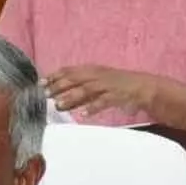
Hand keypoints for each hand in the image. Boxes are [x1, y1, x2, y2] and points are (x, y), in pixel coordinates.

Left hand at [42, 65, 157, 116]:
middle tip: (46, 94)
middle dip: (59, 86)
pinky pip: (103, 101)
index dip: (54, 76)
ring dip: (71, 97)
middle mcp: (98, 75)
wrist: (144, 87)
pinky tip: (83, 114)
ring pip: (86, 90)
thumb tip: (57, 100)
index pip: (70, 71)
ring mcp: (108, 85)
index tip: (41, 83)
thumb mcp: (96, 85)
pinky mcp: (117, 95)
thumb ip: (78, 92)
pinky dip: (93, 107)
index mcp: (92, 70)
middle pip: (75, 79)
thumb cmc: (116, 86)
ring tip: (59, 104)